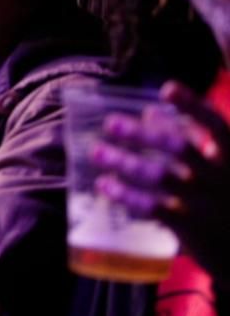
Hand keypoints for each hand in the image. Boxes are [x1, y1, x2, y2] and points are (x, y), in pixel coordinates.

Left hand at [94, 80, 229, 285]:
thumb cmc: (229, 199)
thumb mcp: (223, 167)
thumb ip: (191, 139)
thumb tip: (149, 113)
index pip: (215, 124)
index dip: (192, 105)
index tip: (167, 89)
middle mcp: (219, 176)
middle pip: (178, 148)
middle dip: (143, 134)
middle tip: (111, 123)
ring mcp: (203, 201)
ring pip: (159, 176)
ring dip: (125, 162)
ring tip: (98, 151)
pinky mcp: (189, 225)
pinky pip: (152, 206)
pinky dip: (126, 195)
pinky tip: (105, 185)